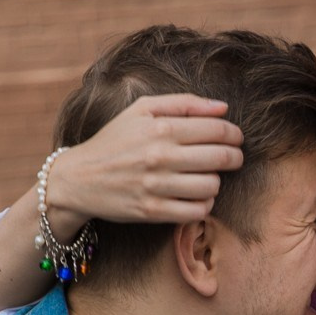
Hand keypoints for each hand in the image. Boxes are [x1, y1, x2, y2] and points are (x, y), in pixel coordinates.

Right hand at [44, 96, 244, 236]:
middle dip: (234, 157)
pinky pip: (196, 211)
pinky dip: (204, 204)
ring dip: (216, 181)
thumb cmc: (114, 140)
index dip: (234, 134)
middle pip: (221, 158)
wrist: (79, 178)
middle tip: (233, 158)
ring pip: (212, 186)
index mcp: (161, 128)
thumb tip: (222, 107)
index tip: (236, 138)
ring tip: (207, 177)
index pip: (217, 130)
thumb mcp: (141, 110)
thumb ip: (183, 103)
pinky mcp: (152, 211)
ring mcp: (156, 186)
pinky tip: (197, 196)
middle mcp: (160, 156)